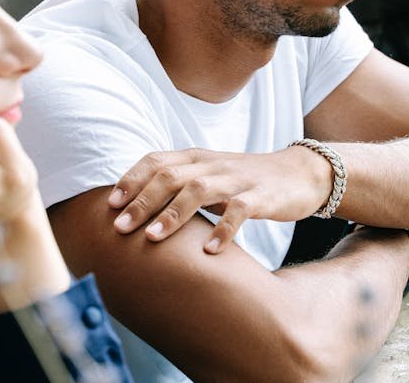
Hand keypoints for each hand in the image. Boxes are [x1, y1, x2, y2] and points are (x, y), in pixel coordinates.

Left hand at [107, 146, 332, 252]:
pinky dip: (223, 230)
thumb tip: (135, 208)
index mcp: (197, 158)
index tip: (110, 205)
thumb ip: (178, 184)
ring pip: (199, 189)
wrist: (299, 173)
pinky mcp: (261, 196)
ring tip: (153, 239)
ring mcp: (237, 179)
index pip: (156, 160)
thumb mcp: (209, 176)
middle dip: (142, 201)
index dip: (131, 180)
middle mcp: (213, 164)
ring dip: (173, 214)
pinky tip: (209, 251)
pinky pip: (240, 211)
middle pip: (170, 176)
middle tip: (120, 228)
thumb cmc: (246, 180)